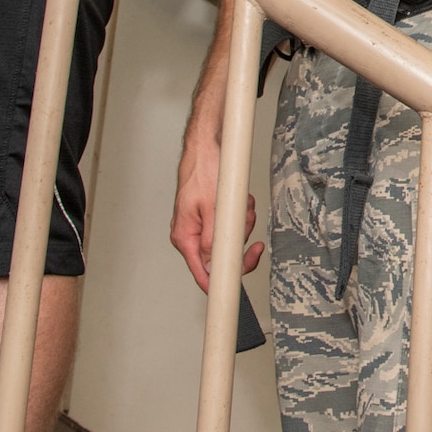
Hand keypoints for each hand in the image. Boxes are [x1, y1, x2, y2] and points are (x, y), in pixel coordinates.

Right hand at [170, 134, 263, 292]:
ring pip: (232, 237)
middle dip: (239, 237)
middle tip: (244, 221)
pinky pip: (234, 222)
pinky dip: (242, 211)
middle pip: (223, 255)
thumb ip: (214, 240)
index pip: (203, 273)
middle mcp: (193, 235)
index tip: (237, 286)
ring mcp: (204, 225)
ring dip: (243, 220)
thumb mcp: (212, 207)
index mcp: (186, 238)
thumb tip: (216, 265)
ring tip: (240, 204)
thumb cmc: (204, 170)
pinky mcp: (214, 215)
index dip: (222, 282)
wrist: (208, 145)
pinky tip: (239, 199)